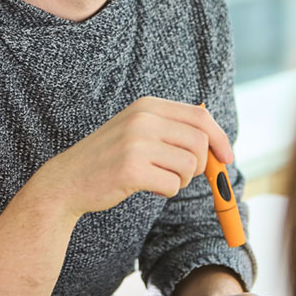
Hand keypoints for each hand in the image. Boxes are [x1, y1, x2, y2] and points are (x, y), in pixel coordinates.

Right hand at [33, 97, 232, 219]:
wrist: (68, 179)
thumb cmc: (109, 157)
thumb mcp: (137, 129)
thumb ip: (172, 128)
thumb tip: (216, 140)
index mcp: (147, 105)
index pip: (200, 116)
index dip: (220, 138)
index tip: (227, 157)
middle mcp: (143, 119)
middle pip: (200, 141)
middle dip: (201, 164)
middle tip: (184, 174)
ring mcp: (136, 143)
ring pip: (189, 165)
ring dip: (181, 179)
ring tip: (159, 178)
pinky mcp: (131, 169)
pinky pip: (172, 185)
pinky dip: (166, 190)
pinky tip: (146, 185)